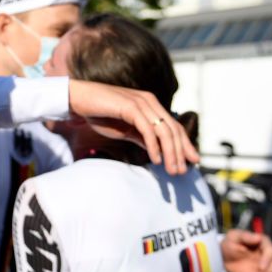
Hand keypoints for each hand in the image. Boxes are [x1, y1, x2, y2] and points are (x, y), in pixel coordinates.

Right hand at [67, 80, 198, 174]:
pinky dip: (154, 146)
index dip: (185, 144)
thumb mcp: (125, 130)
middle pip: (173, 129)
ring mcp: (141, 103)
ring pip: (163, 131)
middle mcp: (150, 101)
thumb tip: (158, 151)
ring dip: (170, 153)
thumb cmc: (100, 113)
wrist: (79, 100)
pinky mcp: (131, 107)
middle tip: (183, 171)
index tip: (192, 161)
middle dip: (180, 152)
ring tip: (172, 170)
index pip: (174, 126)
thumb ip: (141, 137)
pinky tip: (156, 160)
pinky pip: (147, 130)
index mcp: (151, 105)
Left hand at [221, 229, 271, 271]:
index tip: (261, 267)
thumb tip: (258, 237)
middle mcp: (268, 254)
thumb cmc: (230, 244)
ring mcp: (267, 265)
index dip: (267, 259)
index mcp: (263, 243)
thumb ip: (245, 236)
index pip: (271, 251)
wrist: (225, 257)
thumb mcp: (233, 237)